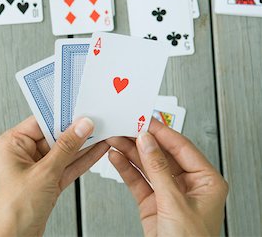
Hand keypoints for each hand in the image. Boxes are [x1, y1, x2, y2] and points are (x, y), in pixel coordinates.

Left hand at [0, 116, 108, 236]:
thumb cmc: (11, 211)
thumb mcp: (44, 174)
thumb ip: (65, 148)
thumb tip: (80, 126)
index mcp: (11, 144)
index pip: (40, 121)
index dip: (62, 115)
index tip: (81, 109)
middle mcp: (21, 154)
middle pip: (53, 135)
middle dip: (75, 131)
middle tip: (97, 120)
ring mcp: (34, 169)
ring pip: (62, 152)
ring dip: (82, 146)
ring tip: (102, 133)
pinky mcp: (45, 183)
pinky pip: (65, 167)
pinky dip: (80, 161)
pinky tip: (96, 151)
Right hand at [107, 118, 227, 236]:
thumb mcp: (175, 203)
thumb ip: (158, 169)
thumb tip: (147, 141)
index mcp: (206, 181)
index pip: (181, 147)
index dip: (162, 132)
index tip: (145, 119)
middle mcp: (187, 185)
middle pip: (161, 154)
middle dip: (141, 141)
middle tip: (125, 126)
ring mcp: (168, 193)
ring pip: (147, 165)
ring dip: (130, 152)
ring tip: (114, 138)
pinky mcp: (152, 203)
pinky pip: (138, 180)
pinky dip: (125, 169)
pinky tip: (115, 157)